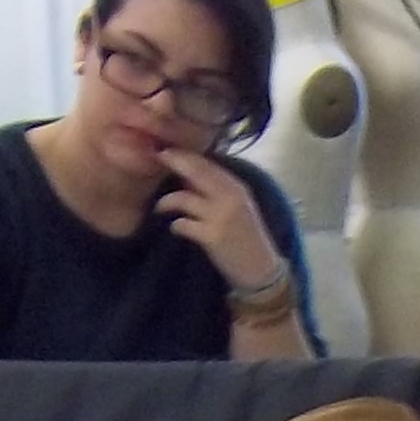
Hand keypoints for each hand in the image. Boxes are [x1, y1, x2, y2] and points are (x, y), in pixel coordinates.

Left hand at [152, 147, 284, 301]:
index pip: (207, 164)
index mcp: (238, 188)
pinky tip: (177, 228)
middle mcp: (231, 197)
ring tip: (161, 207)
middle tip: (158, 158)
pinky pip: (182, 224)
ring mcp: (221, 217)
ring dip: (166, 201)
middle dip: (174, 161)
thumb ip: (219, 190)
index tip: (168, 150)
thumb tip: (188, 175)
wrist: (261, 270)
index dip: (185, 155)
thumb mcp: (239, 207)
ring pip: (183, 197)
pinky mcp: (212, 236)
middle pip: (196, 171)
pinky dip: (176, 225)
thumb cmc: (247, 238)